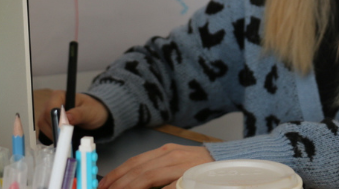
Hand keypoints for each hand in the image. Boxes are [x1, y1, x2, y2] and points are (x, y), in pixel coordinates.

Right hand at [33, 89, 108, 139]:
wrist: (95, 114)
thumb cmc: (92, 109)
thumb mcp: (89, 112)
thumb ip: (78, 114)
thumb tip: (66, 118)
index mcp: (59, 96)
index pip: (50, 109)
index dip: (55, 121)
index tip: (64, 131)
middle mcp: (51, 103)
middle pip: (45, 119)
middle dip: (55, 130)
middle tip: (67, 138)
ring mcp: (48, 114)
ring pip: (44, 126)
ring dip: (54, 135)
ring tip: (67, 137)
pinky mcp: (48, 123)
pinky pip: (46, 131)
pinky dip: (54, 137)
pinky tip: (63, 138)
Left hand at [98, 144, 213, 188]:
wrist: (235, 164)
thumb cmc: (206, 169)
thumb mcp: (179, 165)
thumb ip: (160, 173)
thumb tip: (137, 184)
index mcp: (166, 152)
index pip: (135, 162)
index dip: (116, 174)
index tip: (104, 185)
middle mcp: (170, 156)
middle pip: (136, 170)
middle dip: (117, 183)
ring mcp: (180, 166)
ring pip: (145, 177)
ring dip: (128, 188)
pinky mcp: (189, 178)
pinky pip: (167, 188)